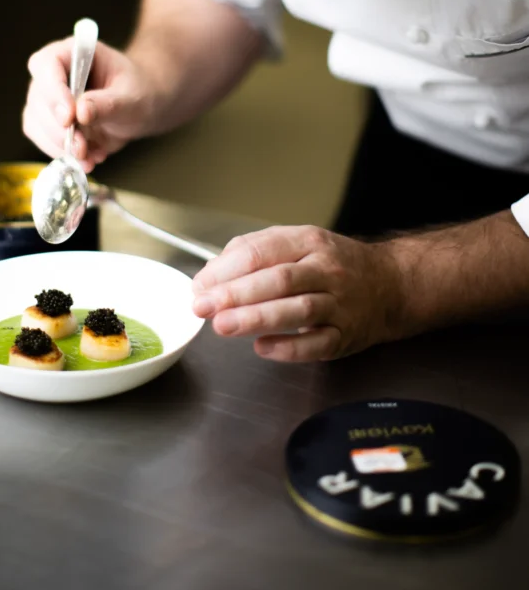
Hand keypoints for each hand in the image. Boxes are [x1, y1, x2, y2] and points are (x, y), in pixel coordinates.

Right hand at [22, 36, 155, 170]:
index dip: (53, 90)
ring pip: (35, 121)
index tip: (70, 117)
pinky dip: (62, 153)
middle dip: (58, 127)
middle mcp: (55, 73)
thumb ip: (108, 104)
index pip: (47, 64)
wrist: (142, 109)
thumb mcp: (132, 98)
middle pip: (38, 97)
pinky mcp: (49, 122)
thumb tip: (81, 112)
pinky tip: (88, 158)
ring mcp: (49, 98)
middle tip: (81, 145)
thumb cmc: (139, 92)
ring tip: (88, 156)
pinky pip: (42, 139)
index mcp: (74, 52)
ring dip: (58, 144)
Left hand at [192, 226, 403, 361]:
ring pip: (297, 309)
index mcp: (308, 241)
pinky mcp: (346, 335)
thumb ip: (251, 253)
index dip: (227, 270)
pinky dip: (289, 347)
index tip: (200, 286)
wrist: (390, 284)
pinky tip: (263, 348)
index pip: (262, 251)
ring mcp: (340, 303)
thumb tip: (209, 277)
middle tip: (204, 307)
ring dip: (257, 318)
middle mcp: (326, 269)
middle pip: (278, 279)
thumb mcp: (297, 243)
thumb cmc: (332, 264)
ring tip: (223, 326)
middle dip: (236, 294)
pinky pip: (317, 343)